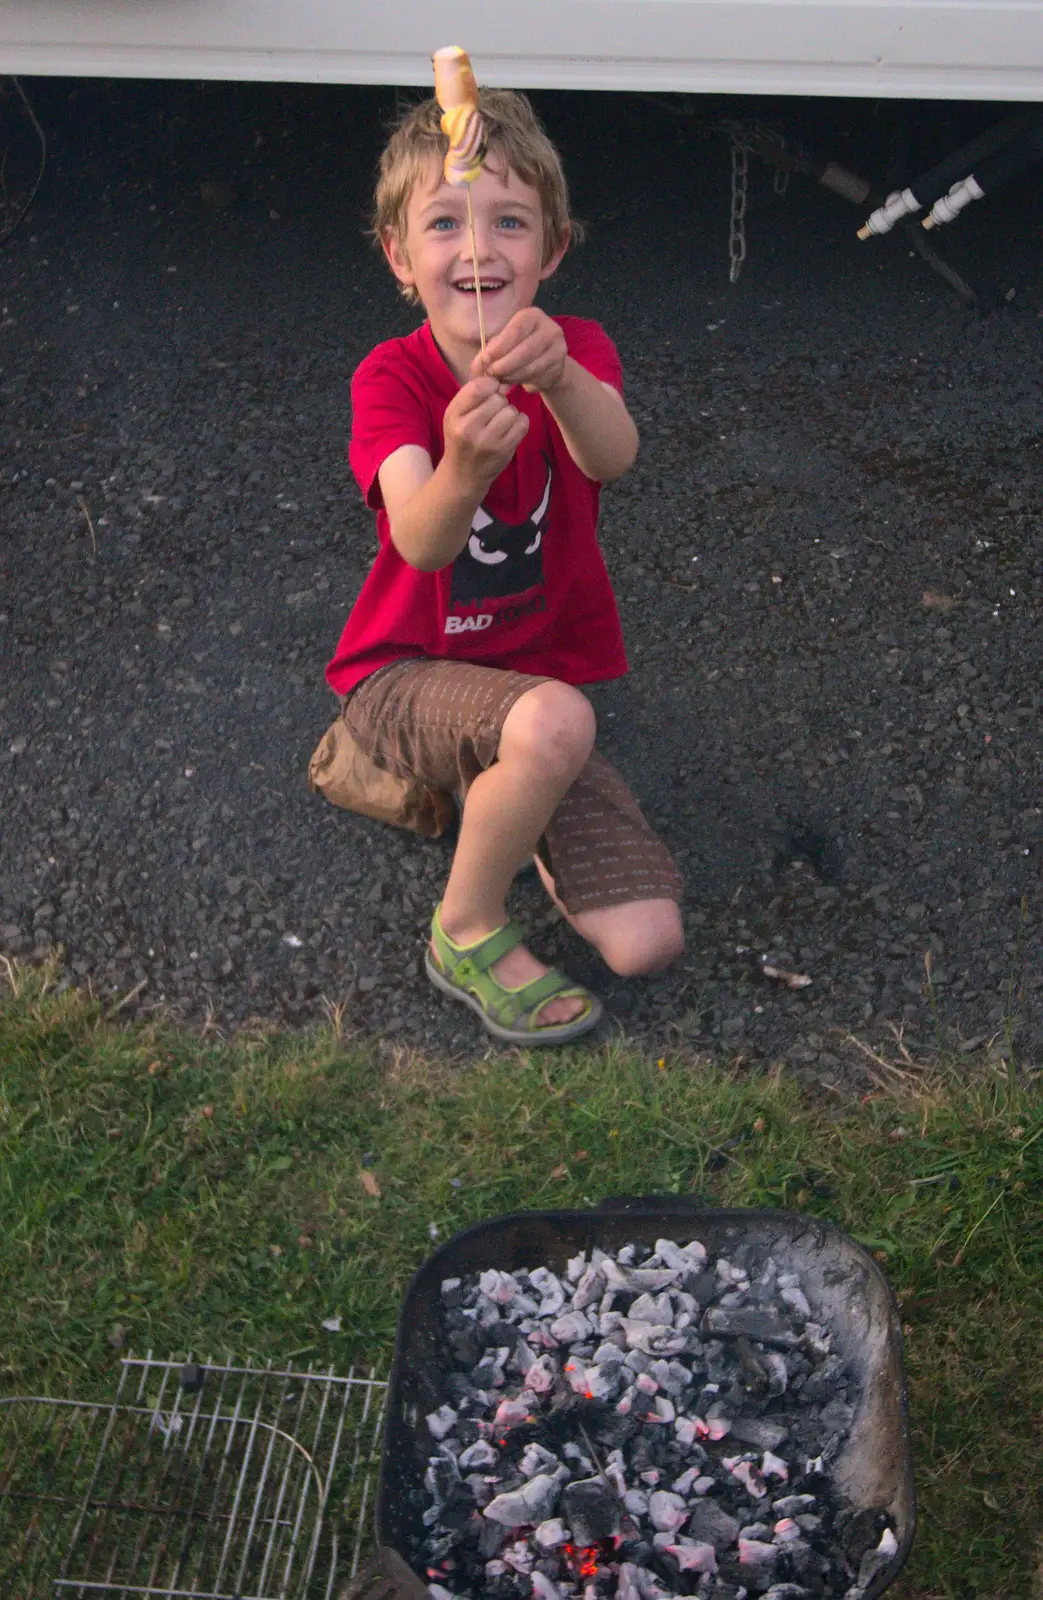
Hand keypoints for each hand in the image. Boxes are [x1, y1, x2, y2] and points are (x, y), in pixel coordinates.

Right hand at [443, 375, 528, 490]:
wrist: (463, 475)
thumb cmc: (460, 439)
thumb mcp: (455, 415)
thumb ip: (473, 394)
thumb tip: (501, 377)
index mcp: (454, 416)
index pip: (478, 388)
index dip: (490, 384)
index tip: (492, 390)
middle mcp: (468, 429)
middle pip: (497, 398)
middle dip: (499, 401)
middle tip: (493, 412)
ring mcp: (487, 442)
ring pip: (511, 410)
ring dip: (509, 413)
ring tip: (500, 422)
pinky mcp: (504, 451)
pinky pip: (522, 424)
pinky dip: (520, 423)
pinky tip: (510, 429)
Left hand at [470, 308, 567, 394]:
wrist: (548, 360)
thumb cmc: (520, 346)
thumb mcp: (506, 341)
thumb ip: (492, 349)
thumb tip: (477, 366)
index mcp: (533, 316)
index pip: (516, 330)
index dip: (499, 346)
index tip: (485, 359)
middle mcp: (550, 329)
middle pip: (525, 350)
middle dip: (504, 364)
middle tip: (489, 374)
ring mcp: (558, 349)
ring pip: (530, 367)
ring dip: (510, 375)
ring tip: (498, 379)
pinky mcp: (559, 367)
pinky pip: (536, 377)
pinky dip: (520, 381)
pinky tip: (511, 381)